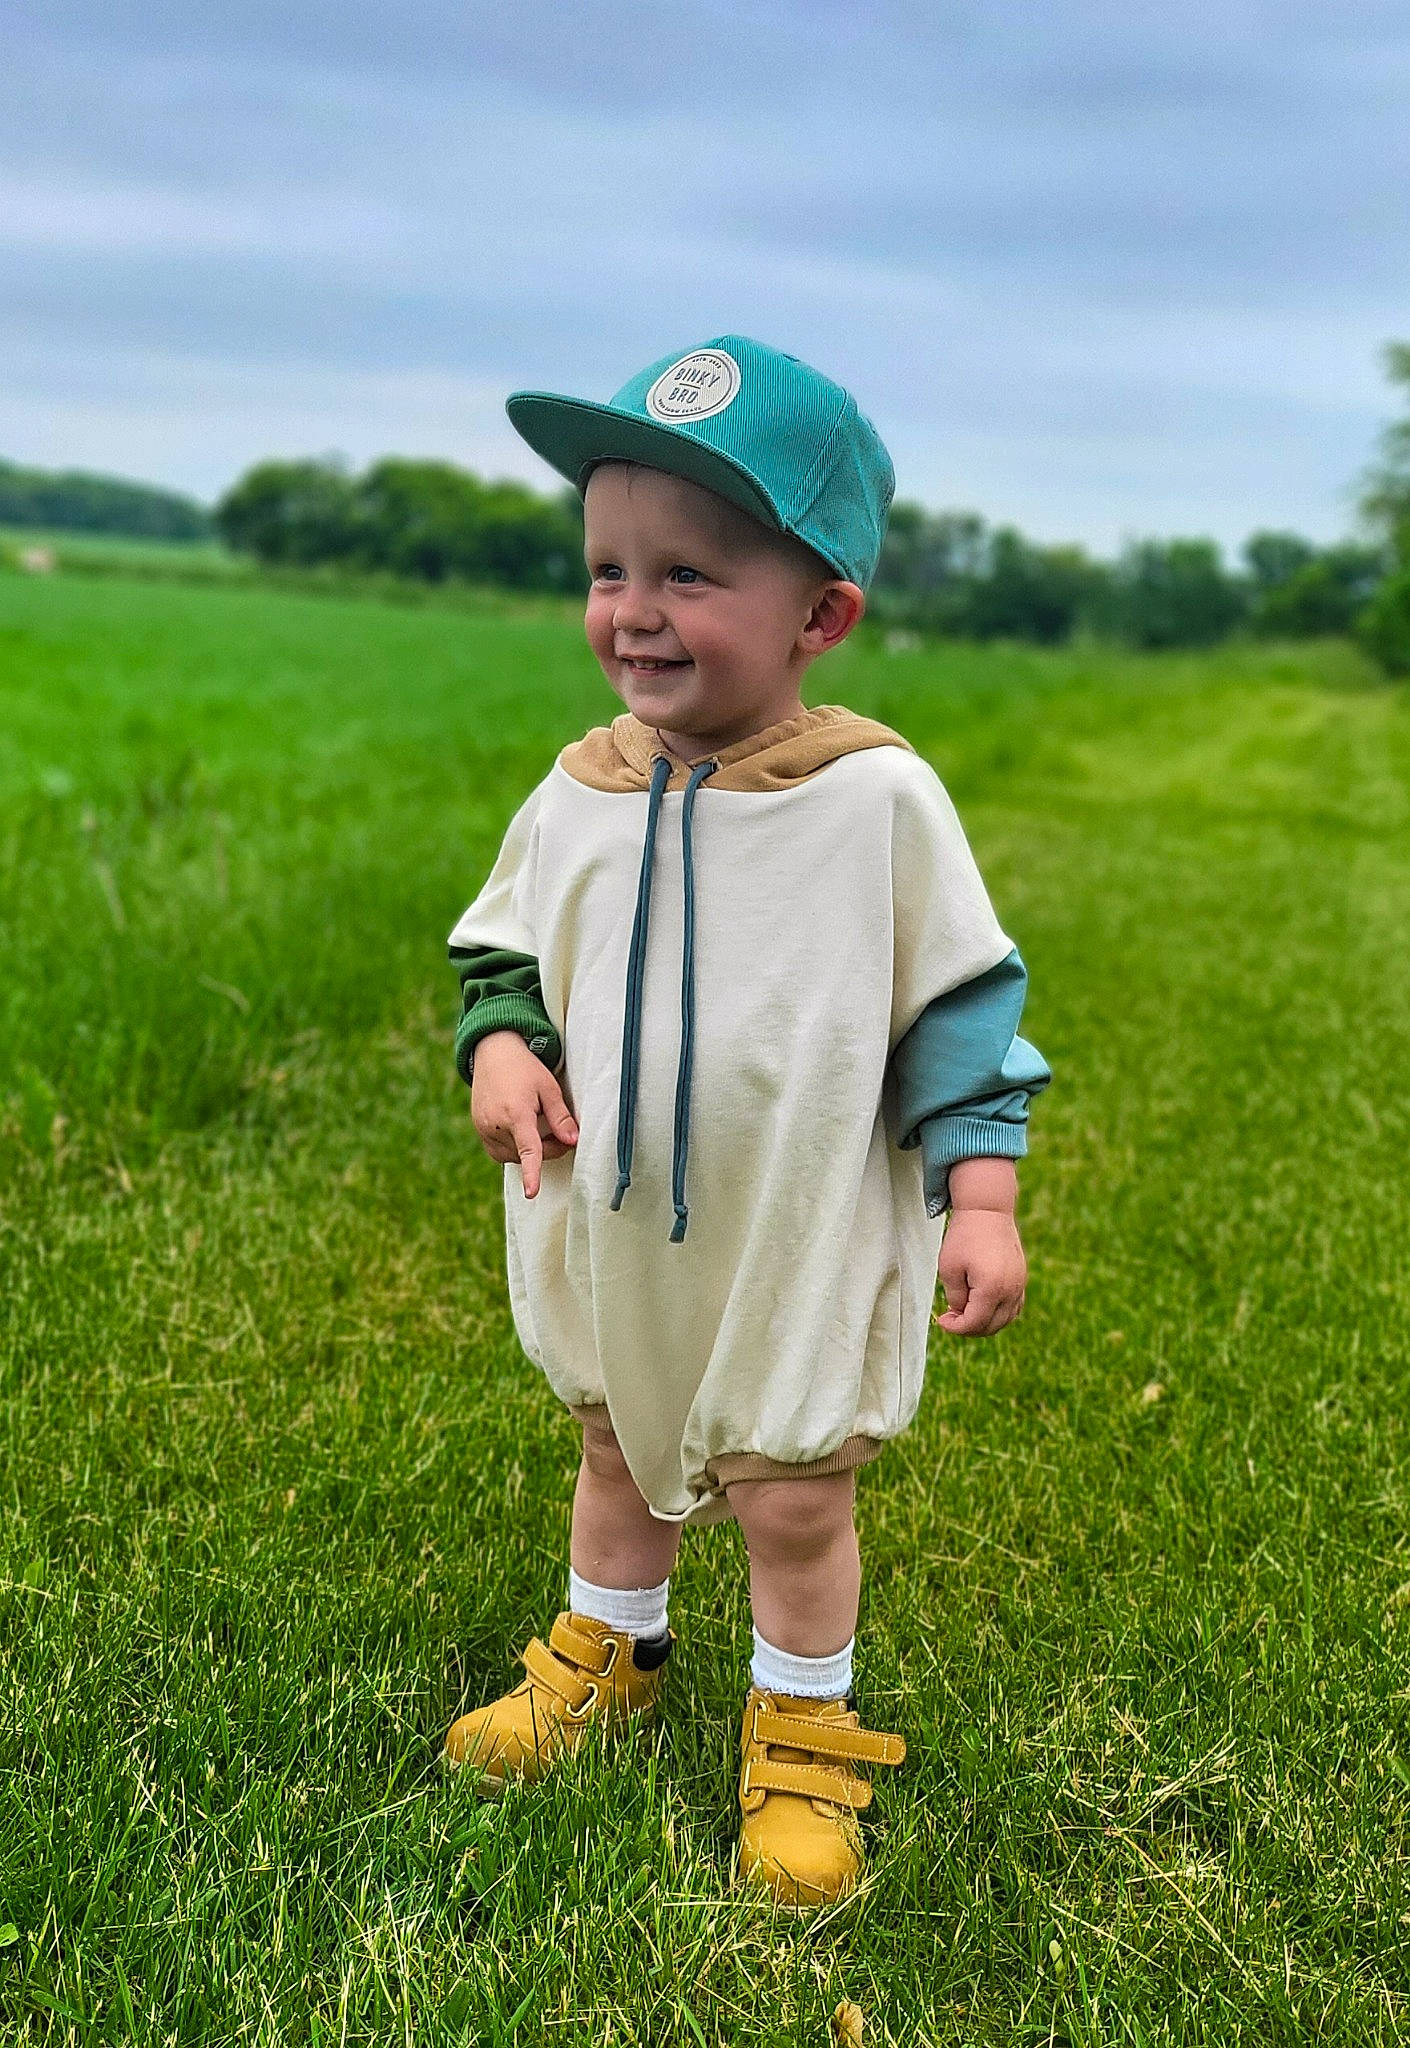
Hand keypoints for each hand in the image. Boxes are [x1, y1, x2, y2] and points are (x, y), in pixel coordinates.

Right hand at [469, 1030, 577, 1198]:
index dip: (532, 1173)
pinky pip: (498, 1151)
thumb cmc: (525, 1068)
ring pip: (512, 1156)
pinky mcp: (478, 1129)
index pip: (527, 1150)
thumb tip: (573, 1141)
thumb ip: (560, 1117)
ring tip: (542, 1127)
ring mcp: (483, 1128)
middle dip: (547, 1150)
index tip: (532, 1192)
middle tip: (563, 1134)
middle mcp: (495, 1124)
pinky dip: (514, 1148)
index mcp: (515, 1113)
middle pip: (525, 1154)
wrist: (493, 1052)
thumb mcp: (549, 1088)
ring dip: (529, 1151)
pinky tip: (524, 1130)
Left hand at [934, 1158, 1026, 1336]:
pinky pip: (1013, 1307)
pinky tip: (981, 1306)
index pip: (974, 1323)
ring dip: (984, 1323)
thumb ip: (955, 1297)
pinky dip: (998, 1314)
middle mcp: (1010, 1290)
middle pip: (991, 1326)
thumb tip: (961, 1314)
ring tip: (964, 1312)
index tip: (941, 1320)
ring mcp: (1019, 1285)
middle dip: (969, 1328)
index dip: (955, 1327)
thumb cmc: (965, 1236)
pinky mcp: (1021, 1279)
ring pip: (1005, 1320)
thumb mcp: (950, 1268)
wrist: (987, 1210)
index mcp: (991, 1289)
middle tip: (950, 1318)